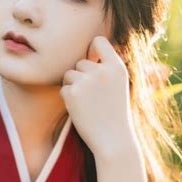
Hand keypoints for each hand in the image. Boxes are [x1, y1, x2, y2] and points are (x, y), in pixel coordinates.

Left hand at [60, 36, 139, 158]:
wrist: (113, 140)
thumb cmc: (114, 114)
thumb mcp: (118, 86)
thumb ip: (105, 68)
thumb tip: (87, 53)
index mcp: (117, 67)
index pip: (99, 41)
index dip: (92, 49)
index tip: (93, 60)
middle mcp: (102, 71)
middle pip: (81, 62)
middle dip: (82, 77)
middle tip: (93, 97)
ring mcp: (87, 81)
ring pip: (69, 74)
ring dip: (73, 87)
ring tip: (88, 104)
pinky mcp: (73, 93)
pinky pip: (63, 89)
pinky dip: (68, 99)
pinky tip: (81, 110)